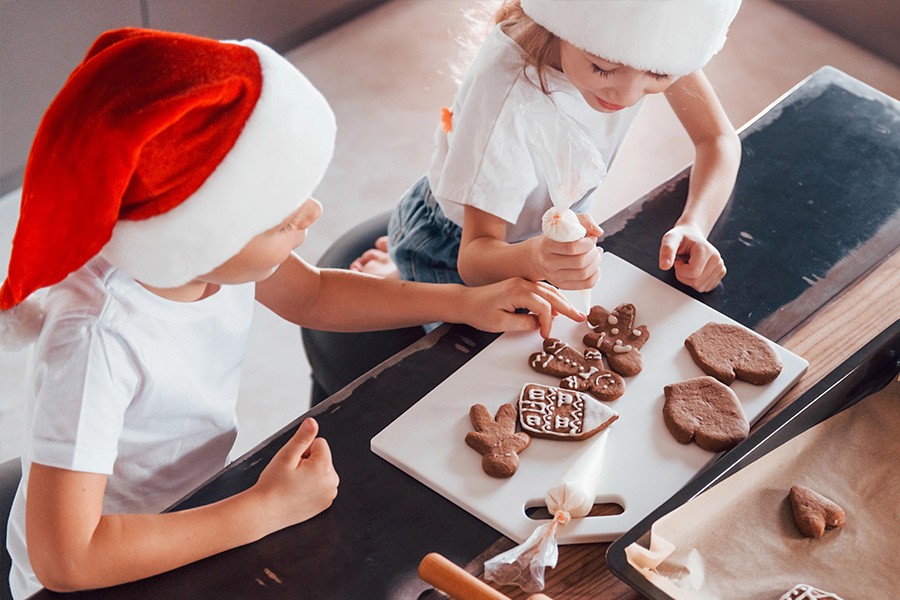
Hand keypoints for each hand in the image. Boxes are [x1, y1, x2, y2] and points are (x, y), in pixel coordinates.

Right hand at [252, 418, 338, 533]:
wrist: (264, 512)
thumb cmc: (273, 485)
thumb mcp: (286, 455)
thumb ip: (303, 436)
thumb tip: (313, 422)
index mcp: (324, 468)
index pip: (319, 443)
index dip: (303, 450)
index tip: (293, 463)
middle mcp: (332, 482)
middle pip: (322, 458)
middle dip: (307, 462)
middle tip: (291, 475)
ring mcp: (329, 495)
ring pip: (321, 471)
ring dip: (309, 474)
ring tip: (293, 484)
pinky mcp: (324, 504)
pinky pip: (320, 486)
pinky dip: (310, 487)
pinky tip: (296, 493)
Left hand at [459, 278, 585, 337]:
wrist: (465, 301)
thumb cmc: (479, 312)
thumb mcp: (500, 323)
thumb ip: (523, 324)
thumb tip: (539, 325)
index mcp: (518, 291)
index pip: (543, 306)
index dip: (548, 322)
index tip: (545, 335)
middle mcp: (523, 283)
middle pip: (551, 294)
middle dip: (567, 307)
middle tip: (580, 317)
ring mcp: (522, 282)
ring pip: (549, 291)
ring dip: (562, 302)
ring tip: (575, 313)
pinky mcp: (520, 285)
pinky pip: (542, 290)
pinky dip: (553, 298)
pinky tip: (559, 306)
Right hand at [532, 213, 602, 289]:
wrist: (537, 255)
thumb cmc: (554, 237)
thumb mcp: (566, 222)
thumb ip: (584, 220)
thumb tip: (598, 232)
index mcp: (546, 245)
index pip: (572, 248)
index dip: (588, 243)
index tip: (592, 238)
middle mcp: (548, 263)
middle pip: (579, 262)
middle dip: (593, 254)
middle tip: (594, 247)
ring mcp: (554, 277)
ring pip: (583, 274)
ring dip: (596, 264)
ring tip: (595, 256)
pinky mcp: (561, 285)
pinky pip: (585, 284)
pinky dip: (596, 275)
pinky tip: (594, 266)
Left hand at [659, 223, 725, 291]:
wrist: (691, 235)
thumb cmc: (681, 237)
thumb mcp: (670, 239)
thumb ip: (667, 251)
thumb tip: (664, 266)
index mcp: (706, 250)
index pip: (693, 273)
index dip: (680, 270)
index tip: (678, 260)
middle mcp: (716, 259)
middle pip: (697, 282)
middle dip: (684, 276)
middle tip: (682, 263)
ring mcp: (720, 267)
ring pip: (700, 287)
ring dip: (689, 280)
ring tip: (689, 265)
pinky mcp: (720, 273)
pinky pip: (704, 288)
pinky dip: (696, 282)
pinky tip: (695, 270)